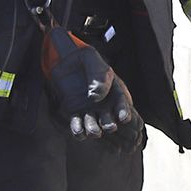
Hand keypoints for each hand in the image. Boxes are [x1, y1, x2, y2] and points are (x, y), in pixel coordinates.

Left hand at [41, 27, 143, 147]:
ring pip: (94, 125)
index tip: (123, 118)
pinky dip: (78, 131)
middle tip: (110, 126)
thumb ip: (97, 75)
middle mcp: (104, 104)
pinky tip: (79, 131)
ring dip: (94, 130)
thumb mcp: (92, 59)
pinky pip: (77, 125)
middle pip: (110, 119)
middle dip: (110, 125)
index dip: (124, 111)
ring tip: (94, 131)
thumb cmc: (84, 59)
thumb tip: (95, 96)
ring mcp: (90, 110)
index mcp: (114, 90)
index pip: (122, 103)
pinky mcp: (75, 112)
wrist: (66, 59)